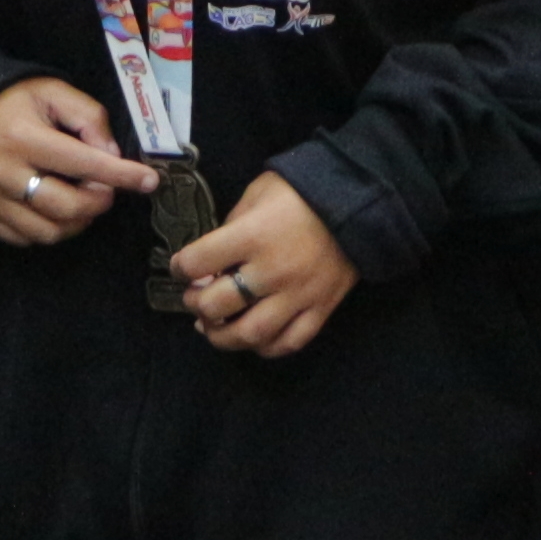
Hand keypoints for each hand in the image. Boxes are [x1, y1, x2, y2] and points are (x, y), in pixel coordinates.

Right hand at [0, 79, 154, 246]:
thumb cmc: (15, 102)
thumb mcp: (55, 93)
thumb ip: (89, 118)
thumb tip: (112, 154)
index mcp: (22, 137)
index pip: (83, 164)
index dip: (121, 175)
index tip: (148, 181)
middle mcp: (2, 172)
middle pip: (67, 208)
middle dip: (99, 202)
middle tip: (106, 189)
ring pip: (48, 232)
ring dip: (77, 221)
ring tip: (82, 200)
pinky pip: (25, 238)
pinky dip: (48, 229)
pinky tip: (54, 208)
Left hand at [174, 171, 355, 356]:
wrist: (360, 201)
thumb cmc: (302, 192)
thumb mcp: (258, 194)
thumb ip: (232, 225)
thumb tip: (212, 259)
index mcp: (253, 235)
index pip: (197, 262)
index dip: (179, 267)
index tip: (181, 267)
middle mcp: (272, 270)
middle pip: (217, 305)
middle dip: (196, 304)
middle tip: (195, 297)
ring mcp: (298, 295)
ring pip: (250, 334)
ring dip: (222, 336)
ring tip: (213, 327)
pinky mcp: (320, 309)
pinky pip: (289, 342)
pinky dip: (266, 347)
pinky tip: (254, 338)